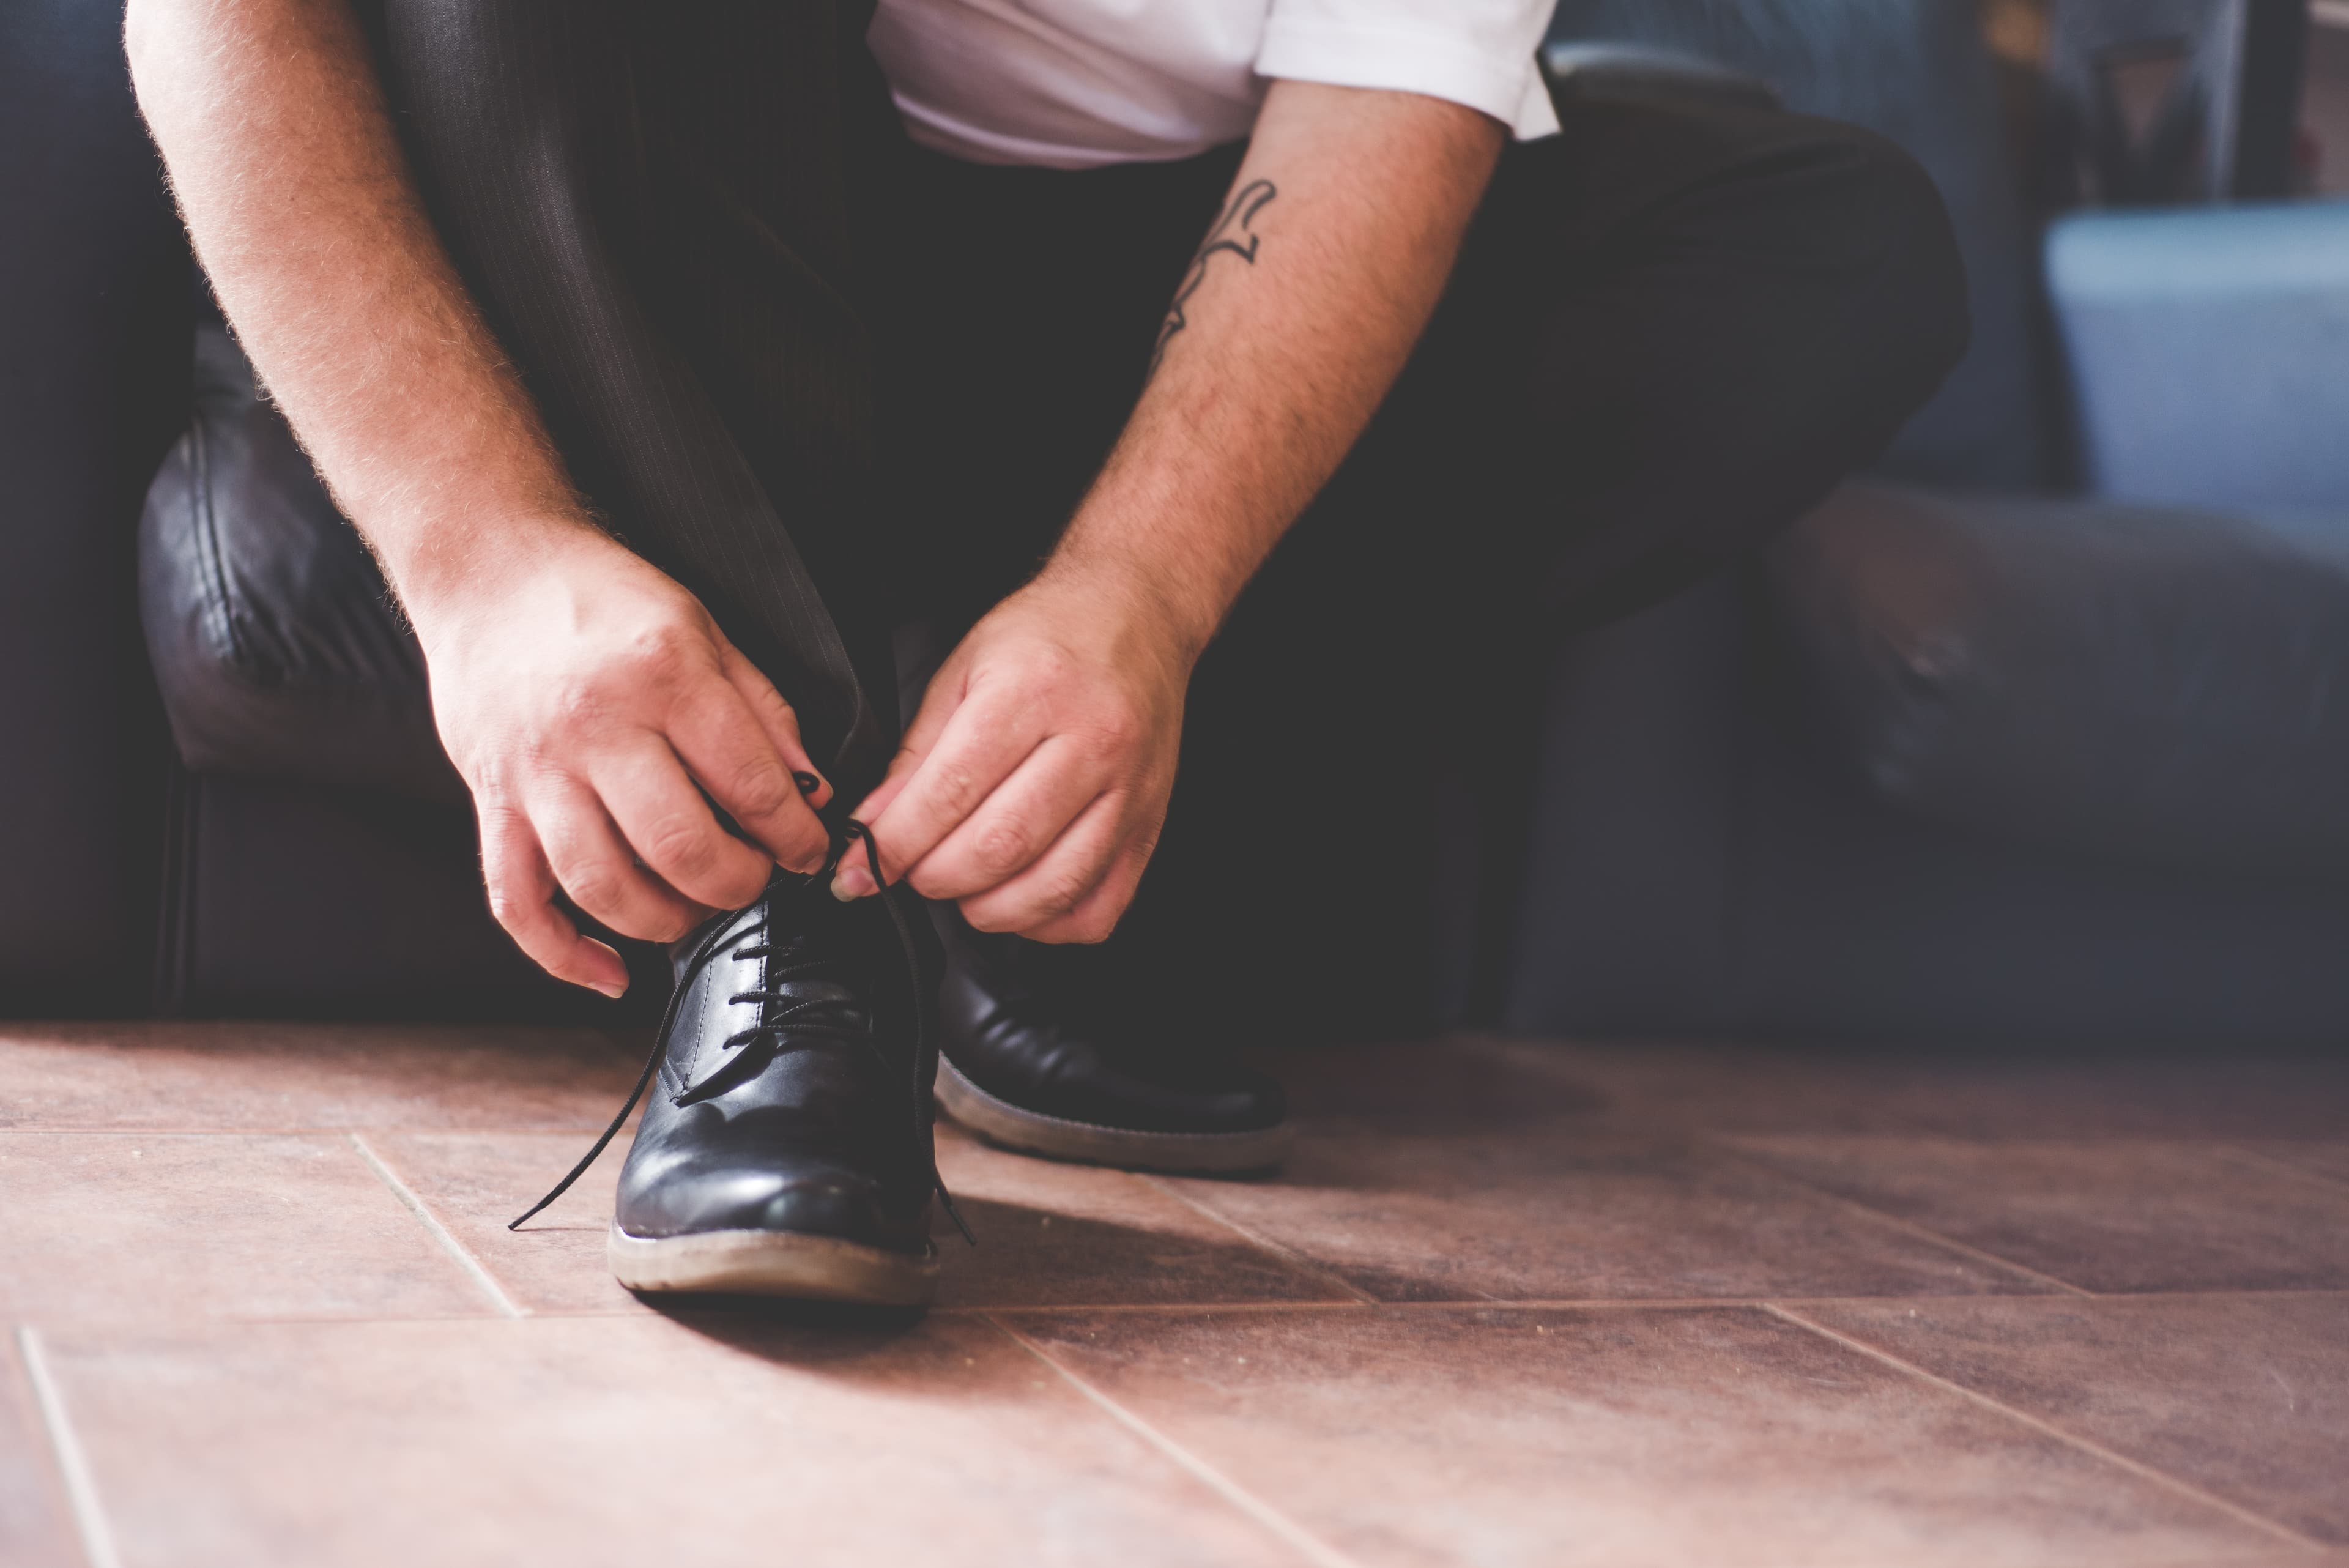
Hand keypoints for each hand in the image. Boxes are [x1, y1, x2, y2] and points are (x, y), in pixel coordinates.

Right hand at [416, 526, 834, 995]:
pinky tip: (611, 972)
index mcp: (662, 677)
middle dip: (738, 884)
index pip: (751, 786)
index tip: (810, 851)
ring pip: (603, 886)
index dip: (796, 835)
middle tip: (756, 880)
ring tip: (696, 908)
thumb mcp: (703, 628)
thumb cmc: (601, 598)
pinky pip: (517, 902)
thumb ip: (763, 712)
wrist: (487, 567)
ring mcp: (534, 772)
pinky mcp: (490, 802)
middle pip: (681, 848)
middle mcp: (594, 729)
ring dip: (666, 920)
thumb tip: (812, 791)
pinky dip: (564, 955)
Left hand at [833, 570, 1193, 942]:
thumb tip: (873, 828)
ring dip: (988, 909)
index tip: (862, 868)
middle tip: (913, 871)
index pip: (951, 792)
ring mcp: (1130, 788)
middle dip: (935, 877)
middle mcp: (1092, 741)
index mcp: (1034, 691)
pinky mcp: (1150, 824)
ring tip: (962, 887)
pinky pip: (1099, 907)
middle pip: (1001, 846)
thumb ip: (916, 754)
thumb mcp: (963, 668)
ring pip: (1052, 887)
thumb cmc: (1049, 635)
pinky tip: (1020, 899)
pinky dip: (1048, 924)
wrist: (1137, 613)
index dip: (896, 843)